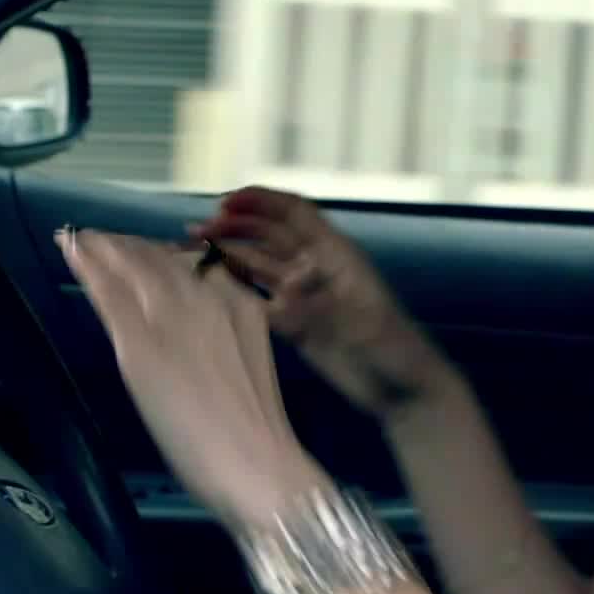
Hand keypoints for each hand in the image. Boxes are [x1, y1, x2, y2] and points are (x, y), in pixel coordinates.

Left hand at [58, 229, 327, 529]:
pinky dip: (87, 268)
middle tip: (102, 242)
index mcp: (241, 303)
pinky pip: (108, 294)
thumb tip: (197, 331)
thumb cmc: (257, 427)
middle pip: (160, 260)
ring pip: (131, 268)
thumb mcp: (247, 364)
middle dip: (128, 248)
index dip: (161, 255)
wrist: (254, 459)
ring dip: (103, 249)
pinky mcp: (138, 342)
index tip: (140, 252)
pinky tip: (73, 252)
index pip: (194, 266)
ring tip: (80, 239)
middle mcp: (207, 298)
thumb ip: (222, 337)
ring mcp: (171, 317)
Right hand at [189, 187, 450, 419]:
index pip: (295, 214)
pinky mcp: (296, 325)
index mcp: (336, 255)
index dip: (261, 202)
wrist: (405, 391)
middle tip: (194, 231)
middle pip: (268, 236)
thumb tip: (278, 299)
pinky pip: (258, 299)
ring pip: (259, 266)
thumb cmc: (392, 350)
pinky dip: (233, 291)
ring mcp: (305, 297)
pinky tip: (205, 289)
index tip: (224, 202)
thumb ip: (317, 311)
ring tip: (188, 252)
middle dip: (233, 228)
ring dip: (227, 256)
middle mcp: (316, 269)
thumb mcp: (359, 327)